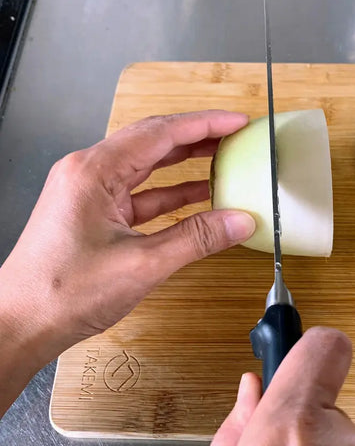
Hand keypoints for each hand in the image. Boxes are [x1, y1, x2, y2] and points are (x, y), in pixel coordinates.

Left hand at [0, 110, 254, 369]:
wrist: (22, 324)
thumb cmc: (65, 292)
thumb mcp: (142, 264)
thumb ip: (196, 238)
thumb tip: (240, 221)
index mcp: (95, 171)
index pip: (160, 133)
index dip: (204, 124)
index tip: (237, 122)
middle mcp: (90, 173)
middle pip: (153, 142)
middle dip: (197, 137)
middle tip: (234, 136)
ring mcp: (91, 193)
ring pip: (147, 167)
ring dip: (185, 164)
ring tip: (223, 159)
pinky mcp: (95, 213)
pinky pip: (141, 194)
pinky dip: (171, 194)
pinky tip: (199, 196)